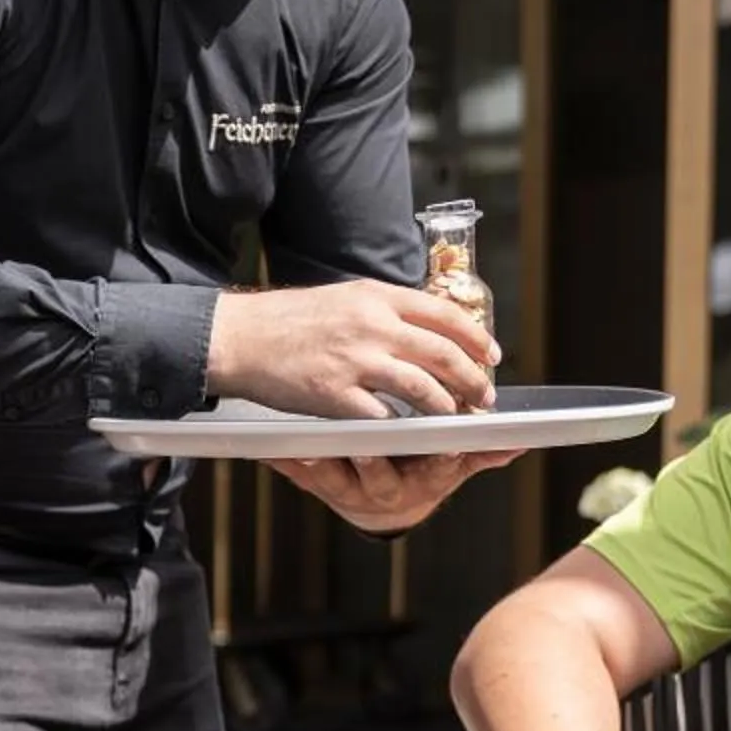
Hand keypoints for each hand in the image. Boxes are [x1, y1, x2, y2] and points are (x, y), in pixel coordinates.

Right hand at [207, 279, 491, 420]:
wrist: (238, 336)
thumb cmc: (287, 320)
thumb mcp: (343, 298)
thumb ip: (382, 311)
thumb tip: (421, 328)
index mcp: (377, 297)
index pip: (444, 314)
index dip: (475, 337)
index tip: (491, 354)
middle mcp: (372, 325)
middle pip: (443, 353)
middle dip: (473, 379)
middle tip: (485, 396)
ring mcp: (355, 360)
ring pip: (423, 387)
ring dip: (448, 407)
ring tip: (457, 418)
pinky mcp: (335, 395)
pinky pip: (383, 417)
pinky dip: (402, 428)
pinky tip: (410, 434)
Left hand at [267, 447, 520, 532]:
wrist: (379, 505)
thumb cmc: (416, 474)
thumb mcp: (450, 470)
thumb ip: (480, 455)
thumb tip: (517, 443)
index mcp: (418, 481)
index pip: (433, 469)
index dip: (441, 461)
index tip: (447, 450)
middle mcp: (383, 490)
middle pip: (379, 477)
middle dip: (373, 462)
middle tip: (365, 446)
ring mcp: (348, 489)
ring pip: (334, 478)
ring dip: (320, 463)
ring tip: (306, 445)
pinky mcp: (316, 482)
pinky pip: (298, 474)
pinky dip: (282, 460)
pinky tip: (265, 447)